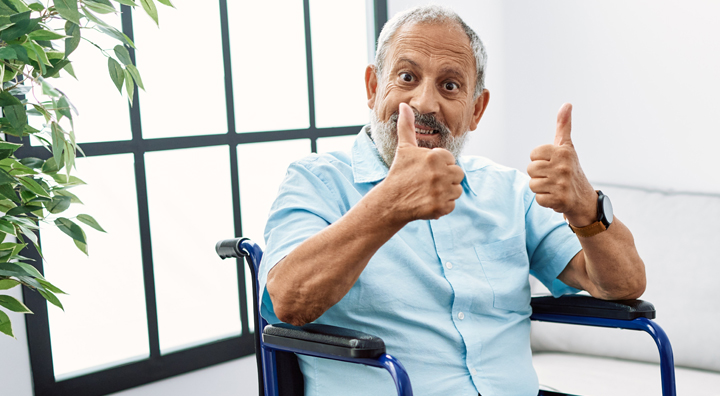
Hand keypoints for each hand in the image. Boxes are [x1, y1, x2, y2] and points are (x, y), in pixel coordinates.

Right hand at [382, 103, 464, 221]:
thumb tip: (404, 105)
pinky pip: (452, 205)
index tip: (425, 171)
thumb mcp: (404, 148)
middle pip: (458, 174)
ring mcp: (441, 191)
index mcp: (435, 156)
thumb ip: (407, 126)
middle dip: (445, 179)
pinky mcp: (441, 207)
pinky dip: (442, 206)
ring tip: (428, 192)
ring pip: (456, 190)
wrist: (390, 201)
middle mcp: (440, 173)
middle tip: (427, 182)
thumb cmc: (399, 173)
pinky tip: (428, 202)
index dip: (439, 165)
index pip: (451, 160)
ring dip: (445, 192)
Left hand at [527, 103, 596, 226]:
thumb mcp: (567, 147)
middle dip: (539, 175)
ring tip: (554, 187)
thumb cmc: (571, 169)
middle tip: (553, 177)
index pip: (533, 155)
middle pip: (530, 169)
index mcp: (563, 151)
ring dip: (541, 188)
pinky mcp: (560, 200)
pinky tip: (555, 197)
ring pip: (533, 185)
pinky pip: (538, 199)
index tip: (552, 164)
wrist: (584, 200)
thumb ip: (563, 126)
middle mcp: (563, 166)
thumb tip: (567, 104)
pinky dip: (545, 201)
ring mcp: (562, 184)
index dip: (539, 161)